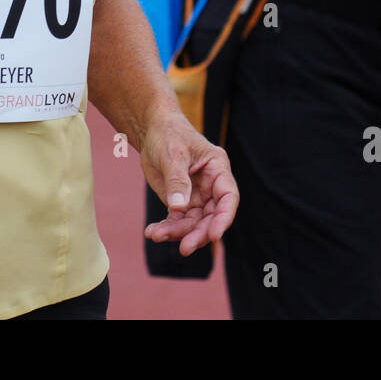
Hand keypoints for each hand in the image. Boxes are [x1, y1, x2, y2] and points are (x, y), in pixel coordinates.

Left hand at [140, 109, 238, 255]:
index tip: (215, 235)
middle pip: (211, 216)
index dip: (224, 218)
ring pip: (193, 223)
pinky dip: (166, 228)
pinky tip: (152, 232)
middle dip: (199, 233)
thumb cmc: (168, 134)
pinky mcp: (180, 203)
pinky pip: (176, 221)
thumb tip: (179, 207)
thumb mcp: (173, 155)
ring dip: (178, 233)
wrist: (152, 131)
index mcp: (217, 169)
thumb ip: (178, 180)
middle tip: (184, 248)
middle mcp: (210, 186)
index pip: (228, 197)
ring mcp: (196, 196)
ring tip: (156, 235)